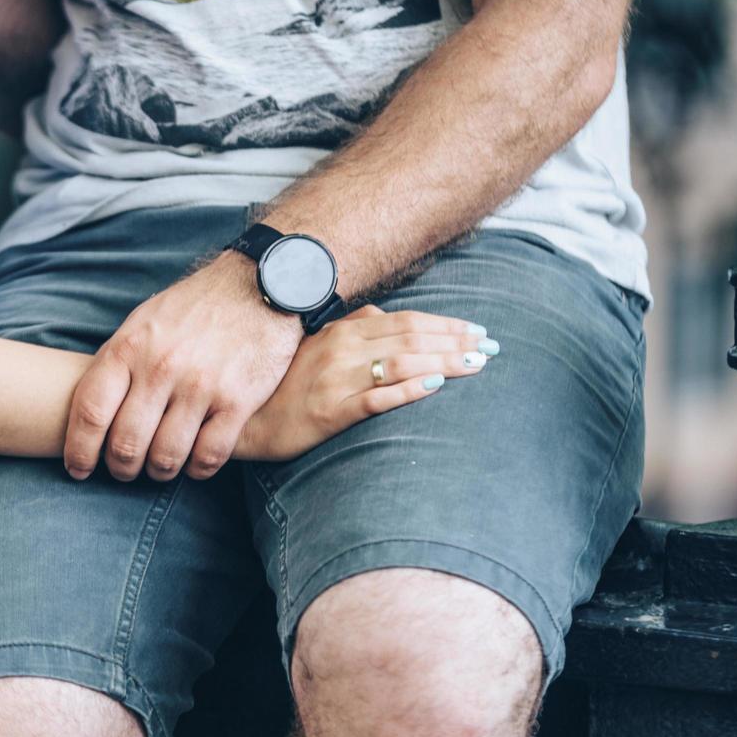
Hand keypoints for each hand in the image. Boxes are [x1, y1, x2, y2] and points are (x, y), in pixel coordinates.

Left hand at [65, 254, 302, 482]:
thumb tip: (91, 410)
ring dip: (158, 472)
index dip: (79, 450)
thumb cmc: (194, 308)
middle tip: (124, 471)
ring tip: (160, 467)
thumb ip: (118, 362)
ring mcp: (201, 385)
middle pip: (126, 444)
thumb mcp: (144, 322)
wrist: (260, 285)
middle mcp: (162, 367)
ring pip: (166, 457)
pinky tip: (194, 462)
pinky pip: (209, 456)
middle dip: (120, 468)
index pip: (91, 411)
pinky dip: (197, 469)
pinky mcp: (238, 401)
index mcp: (130, 346)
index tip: (78, 469)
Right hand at [238, 304, 495, 461]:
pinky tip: (435, 385)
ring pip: (400, 363)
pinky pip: (376, 398)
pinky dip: (408, 389)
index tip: (477, 329)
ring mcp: (336, 380)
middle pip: (410, 338)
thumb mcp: (315, 346)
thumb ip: (351, 326)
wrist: (245, 421)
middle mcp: (340, 349)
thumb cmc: (283, 385)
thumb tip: (385, 315)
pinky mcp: (331, 412)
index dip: (445, 324)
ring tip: (476, 364)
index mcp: (340, 331)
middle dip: (455, 341)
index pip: (404, 321)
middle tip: (491, 346)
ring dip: (443, 361)